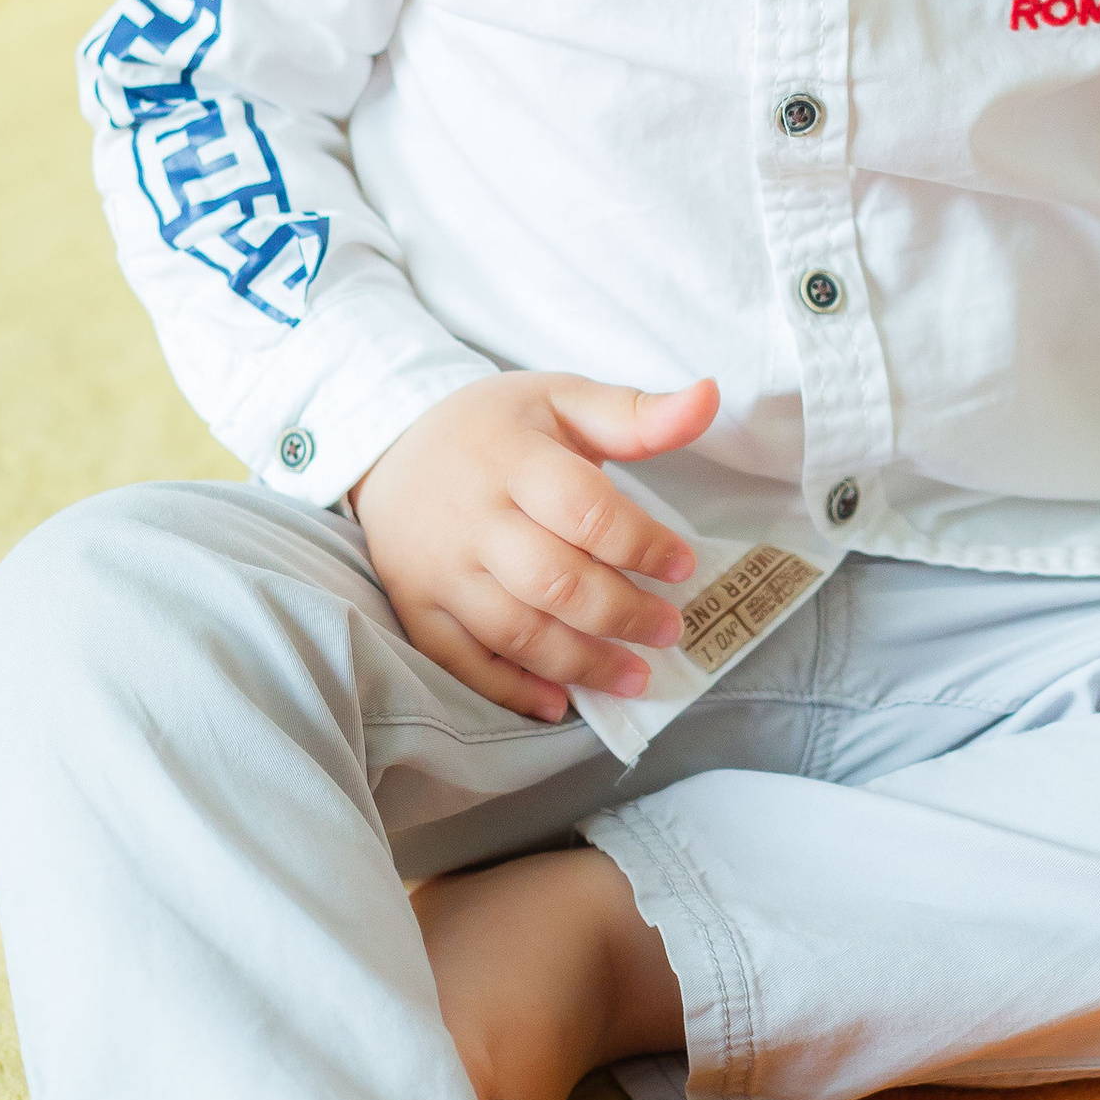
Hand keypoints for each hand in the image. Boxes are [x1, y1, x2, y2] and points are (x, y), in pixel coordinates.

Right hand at [353, 371, 720, 719]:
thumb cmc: (495, 428)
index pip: (585, 511)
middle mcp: (470, 518)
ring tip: (636, 676)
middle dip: (622, 614)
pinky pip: (462, 662)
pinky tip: (559, 703)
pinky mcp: (416, 607)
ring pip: (515, 631)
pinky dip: (512, 690)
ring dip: (582, 663)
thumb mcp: (562, 399)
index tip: (684, 565)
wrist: (389, 447)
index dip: (642, 544)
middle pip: (554, 582)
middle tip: (670, 631)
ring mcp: (438, 569)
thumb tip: (710, 396)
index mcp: (510, 458)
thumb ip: (636, 413)